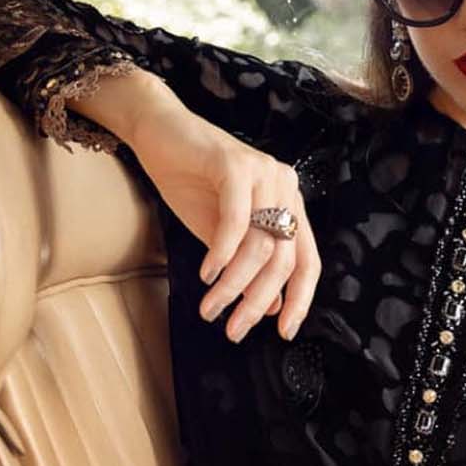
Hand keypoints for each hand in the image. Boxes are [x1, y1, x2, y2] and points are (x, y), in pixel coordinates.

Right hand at [126, 82, 320, 344]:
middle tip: (234, 330)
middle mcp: (285, 187)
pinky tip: (207, 273)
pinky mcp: (235, 164)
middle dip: (258, 301)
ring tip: (211, 307)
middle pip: (284, 259)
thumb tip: (270, 309)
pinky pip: (237, 221)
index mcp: (289, 205)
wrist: (158, 133)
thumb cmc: (190, 182)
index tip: (283, 332)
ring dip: (234, 285)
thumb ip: (248, 266)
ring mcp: (264, 173)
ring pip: (261, 246)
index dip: (299, 300)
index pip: (307, 261)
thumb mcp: (223, 236)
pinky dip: (222, 253)